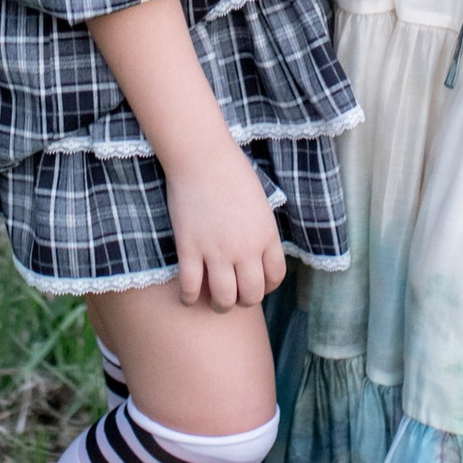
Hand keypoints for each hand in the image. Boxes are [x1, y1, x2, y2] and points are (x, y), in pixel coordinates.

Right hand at [165, 138, 287, 307]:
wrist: (202, 157)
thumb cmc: (231, 172)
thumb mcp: (260, 202)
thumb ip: (261, 231)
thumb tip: (258, 253)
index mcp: (267, 235)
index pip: (275, 277)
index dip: (266, 288)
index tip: (255, 286)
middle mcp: (246, 248)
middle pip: (251, 295)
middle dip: (243, 301)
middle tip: (233, 296)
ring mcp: (217, 251)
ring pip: (223, 299)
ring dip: (219, 305)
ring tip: (211, 300)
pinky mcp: (190, 248)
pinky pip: (191, 288)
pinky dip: (189, 298)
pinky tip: (187, 295)